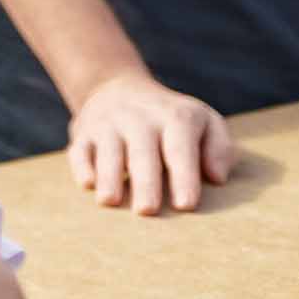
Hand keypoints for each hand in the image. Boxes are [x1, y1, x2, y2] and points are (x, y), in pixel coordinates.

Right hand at [68, 70, 239, 213]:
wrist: (117, 88)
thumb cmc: (172, 120)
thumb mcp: (204, 122)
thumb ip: (219, 148)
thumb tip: (217, 178)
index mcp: (175, 118)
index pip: (179, 149)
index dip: (183, 176)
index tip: (186, 204)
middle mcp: (139, 118)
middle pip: (142, 152)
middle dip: (145, 182)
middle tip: (147, 211)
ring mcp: (108, 124)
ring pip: (108, 150)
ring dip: (109, 175)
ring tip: (110, 201)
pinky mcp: (83, 133)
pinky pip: (80, 149)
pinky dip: (82, 165)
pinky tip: (87, 184)